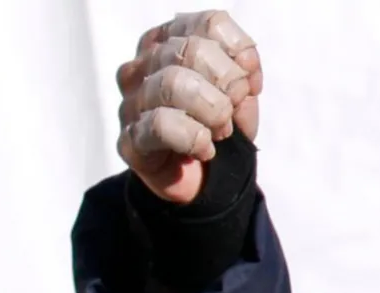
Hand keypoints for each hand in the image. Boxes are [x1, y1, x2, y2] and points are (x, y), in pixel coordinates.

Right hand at [116, 11, 262, 203]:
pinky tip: (205, 149)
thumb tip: (245, 66)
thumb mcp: (241, 96)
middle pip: (191, 49)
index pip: (210, 25)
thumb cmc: (218, 125)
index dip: (239, 53)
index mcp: (173, 40)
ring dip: (211, 111)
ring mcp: (133, 100)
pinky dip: (193, 138)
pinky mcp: (129, 139)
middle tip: (233, 110)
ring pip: (171, 83)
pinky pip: (159, 125)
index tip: (250, 83)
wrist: (205, 180)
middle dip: (227, 83)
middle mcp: (146, 63)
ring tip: (221, 131)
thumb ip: (245, 75)